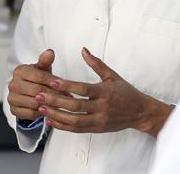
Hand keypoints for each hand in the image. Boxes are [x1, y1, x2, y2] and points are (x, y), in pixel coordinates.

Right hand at [8, 49, 69, 119]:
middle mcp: (13, 84)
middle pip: (37, 90)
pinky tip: (51, 111)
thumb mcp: (42, 69)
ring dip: (49, 105)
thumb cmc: (37, 78)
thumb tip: (50, 52)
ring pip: (34, 103)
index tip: (65, 85)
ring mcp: (12, 98)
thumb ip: (46, 61)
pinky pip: (31, 114)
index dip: (52, 81)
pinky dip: (42, 113)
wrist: (28, 91)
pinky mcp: (13, 110)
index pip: (38, 76)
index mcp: (19, 71)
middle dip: (53, 94)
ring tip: (62, 104)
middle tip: (67, 97)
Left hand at [36, 47, 172, 136]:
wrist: (140, 112)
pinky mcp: (97, 129)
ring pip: (74, 120)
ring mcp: (99, 120)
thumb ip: (96, 64)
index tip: (52, 81)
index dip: (67, 86)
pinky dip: (63, 126)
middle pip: (75, 106)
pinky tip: (51, 121)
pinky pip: (77, 129)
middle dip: (55, 101)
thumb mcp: (113, 76)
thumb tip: (83, 50)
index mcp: (104, 92)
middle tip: (39, 96)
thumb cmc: (126, 92)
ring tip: (41, 109)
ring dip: (56, 115)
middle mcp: (101, 107)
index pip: (82, 89)